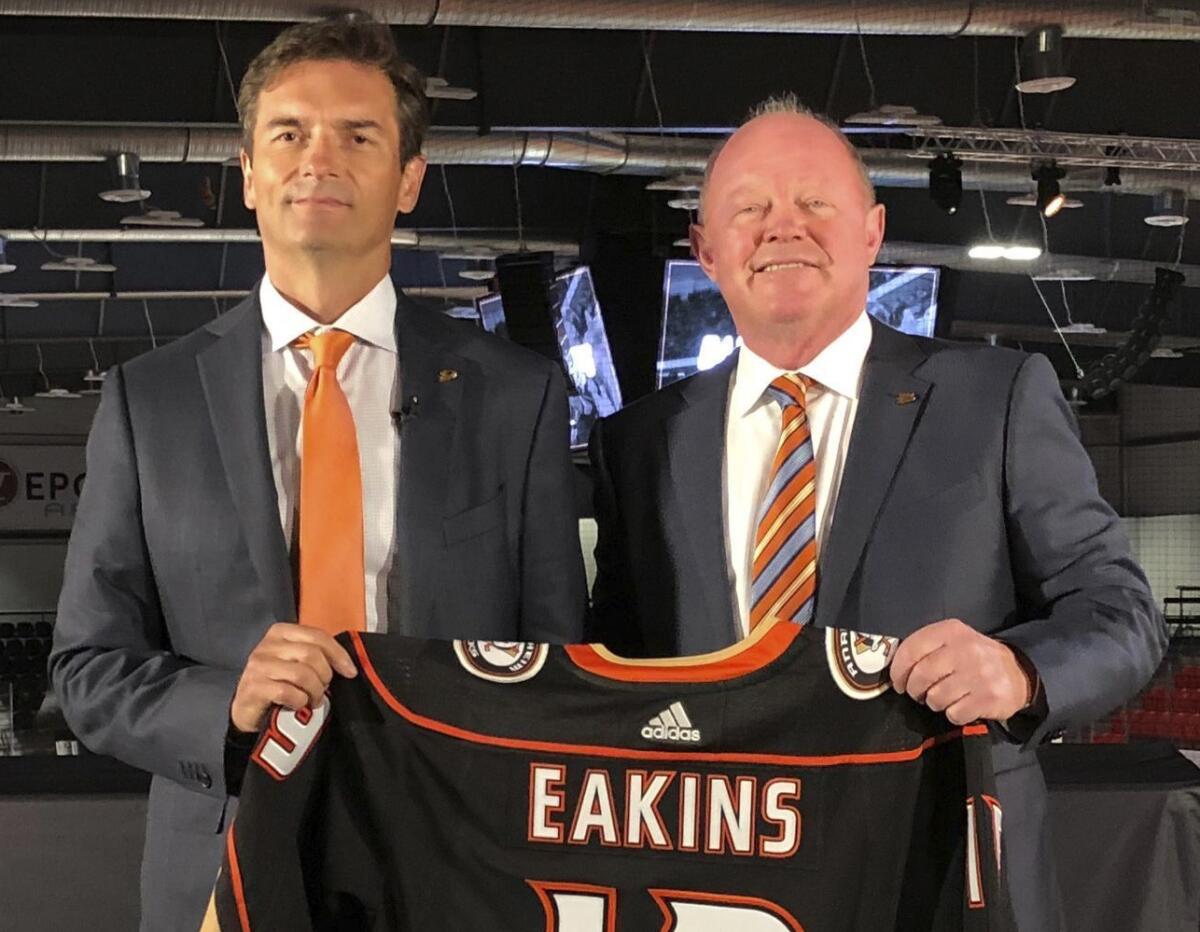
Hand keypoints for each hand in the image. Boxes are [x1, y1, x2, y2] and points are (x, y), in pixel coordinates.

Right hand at [230, 623, 356, 733]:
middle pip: (311, 654)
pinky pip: (288, 692)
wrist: (247, 709)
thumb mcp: (296, 662)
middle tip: (322, 690)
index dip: (338, 654)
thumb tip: (347, 664)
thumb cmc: (277, 683)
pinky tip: (297, 704)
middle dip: (324, 676)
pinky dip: (299, 701)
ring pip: (302, 674)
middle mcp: (267, 645)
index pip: (318, 636)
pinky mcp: (253, 687)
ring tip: (312, 700)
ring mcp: (258, 665)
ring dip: (314, 691)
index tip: (350, 671)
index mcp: (281, 632)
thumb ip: (316, 655)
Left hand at [889, 619, 1032, 725]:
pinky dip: (953, 714)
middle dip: (914, 689)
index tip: (897, 682)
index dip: (898, 670)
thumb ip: (924, 648)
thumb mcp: (951, 641)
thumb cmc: (973, 657)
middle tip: (918, 693)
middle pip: (921, 676)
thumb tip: (894, 668)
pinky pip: (954, 714)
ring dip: (934, 702)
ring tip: (944, 696)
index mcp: (951, 631)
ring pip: (935, 698)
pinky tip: (961, 705)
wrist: (1017, 672)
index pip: (911, 649)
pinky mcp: (989, 698)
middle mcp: (965, 650)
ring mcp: (979, 674)